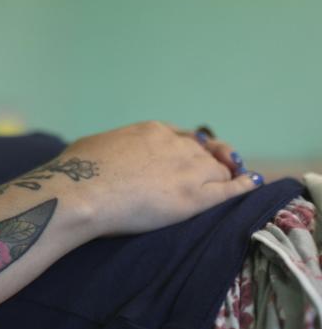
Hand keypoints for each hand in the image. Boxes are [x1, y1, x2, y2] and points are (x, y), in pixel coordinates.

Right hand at [63, 121, 261, 237]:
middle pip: (204, 153)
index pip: (182, 137)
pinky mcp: (193, 197)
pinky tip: (253, 184)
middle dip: (208, 163)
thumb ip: (111, 147)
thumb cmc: (75, 169)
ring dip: (222, 177)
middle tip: (210, 174)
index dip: (189, 149)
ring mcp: (186, 170)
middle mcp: (175, 145)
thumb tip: (104, 154)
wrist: (79, 191)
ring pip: (219, 170)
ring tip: (226, 185)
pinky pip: (230, 189)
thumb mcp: (95, 144)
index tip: (188, 158)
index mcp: (151, 130)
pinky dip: (243, 186)